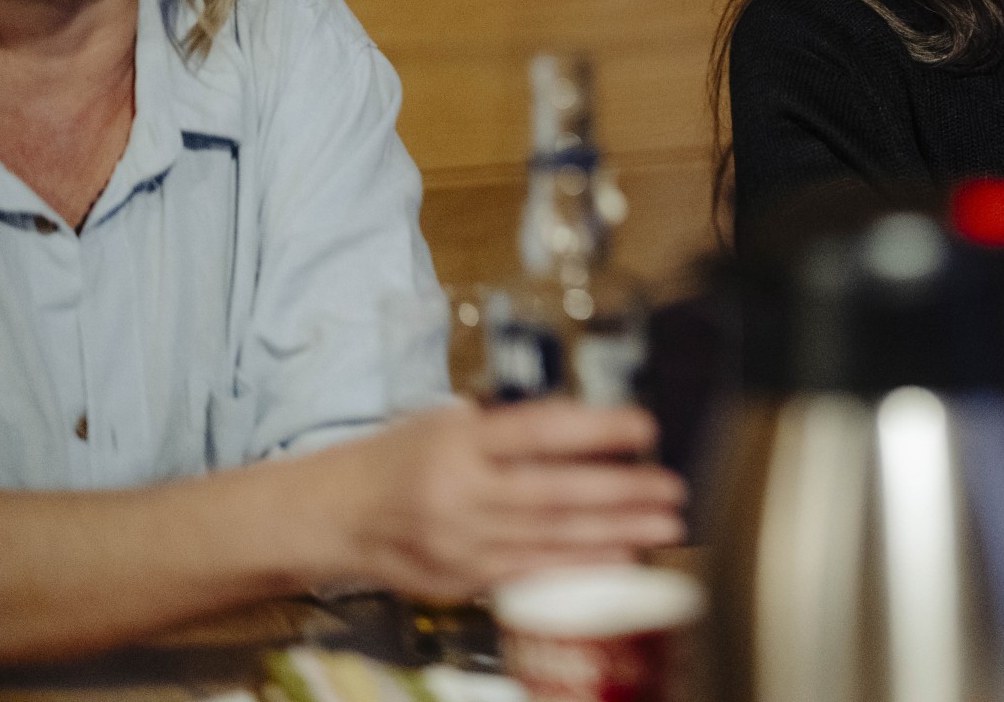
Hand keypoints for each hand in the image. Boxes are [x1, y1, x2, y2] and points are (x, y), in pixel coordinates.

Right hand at [306, 399, 684, 600]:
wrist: (330, 516)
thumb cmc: (396, 459)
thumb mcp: (445, 422)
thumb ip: (508, 429)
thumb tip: (581, 427)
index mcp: (457, 442)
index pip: (538, 432)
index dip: (595, 429)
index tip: (644, 426)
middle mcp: (461, 493)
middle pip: (554, 492)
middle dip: (622, 492)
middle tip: (672, 488)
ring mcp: (461, 543)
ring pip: (551, 537)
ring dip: (616, 533)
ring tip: (665, 526)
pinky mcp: (461, 580)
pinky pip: (531, 572)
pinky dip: (580, 564)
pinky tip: (620, 557)